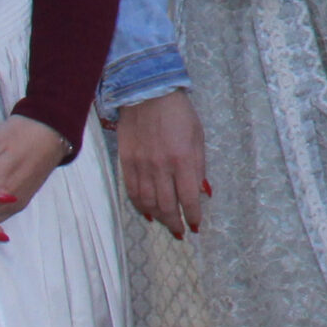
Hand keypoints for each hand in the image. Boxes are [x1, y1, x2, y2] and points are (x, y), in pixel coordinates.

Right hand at [116, 90, 207, 239]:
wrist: (147, 94)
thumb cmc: (178, 113)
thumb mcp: (198, 136)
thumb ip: (198, 166)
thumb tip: (200, 191)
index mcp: (182, 159)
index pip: (188, 197)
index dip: (193, 215)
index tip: (196, 225)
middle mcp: (161, 166)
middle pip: (167, 205)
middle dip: (175, 223)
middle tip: (181, 232)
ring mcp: (141, 166)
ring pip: (148, 203)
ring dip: (159, 218)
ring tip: (167, 224)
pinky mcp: (126, 162)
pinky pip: (132, 191)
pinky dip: (140, 206)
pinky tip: (148, 212)